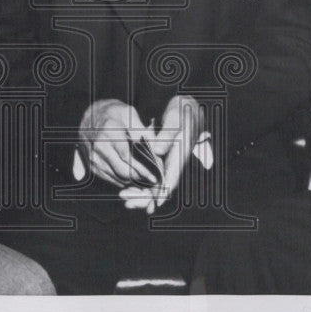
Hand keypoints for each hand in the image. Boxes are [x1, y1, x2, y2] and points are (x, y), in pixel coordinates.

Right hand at [79, 99, 157, 187]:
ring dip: (131, 181)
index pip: (127, 156)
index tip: (153, 177)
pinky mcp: (91, 163)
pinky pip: (108, 178)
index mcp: (109, 132)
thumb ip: (142, 131)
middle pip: (121, 170)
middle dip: (139, 177)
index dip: (141, 169)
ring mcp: (93, 156)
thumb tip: (155, 149)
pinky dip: (121, 180)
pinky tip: (131, 178)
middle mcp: (99, 146)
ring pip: (115, 177)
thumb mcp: (129, 113)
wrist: (91, 114)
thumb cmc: (113, 113)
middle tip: (151, 179)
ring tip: (144, 180)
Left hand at [118, 96, 204, 211]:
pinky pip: (150, 177)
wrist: (185, 107)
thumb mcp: (176, 119)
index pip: (171, 179)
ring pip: (154, 185)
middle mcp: (173, 163)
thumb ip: (167, 135)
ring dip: (140, 193)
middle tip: (128, 201)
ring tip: (124, 197)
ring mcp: (167, 162)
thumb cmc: (182, 112)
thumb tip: (157, 151)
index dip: (161, 193)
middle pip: (161, 188)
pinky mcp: (160, 160)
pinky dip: (139, 184)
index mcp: (180, 156)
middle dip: (145, 197)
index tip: (152, 204)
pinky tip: (127, 188)